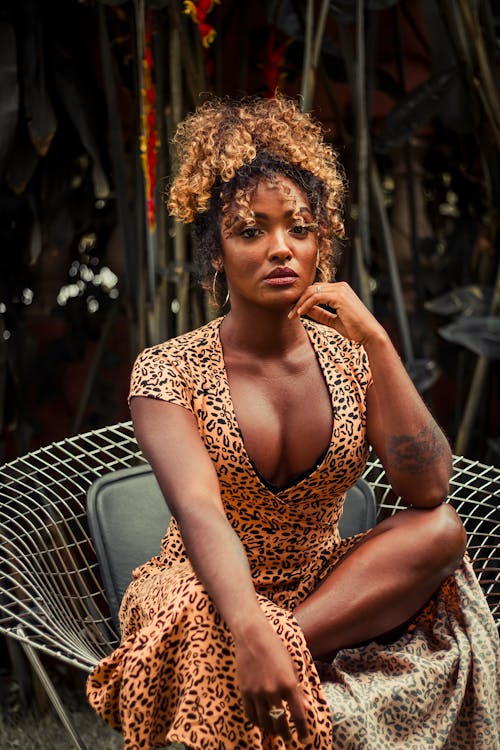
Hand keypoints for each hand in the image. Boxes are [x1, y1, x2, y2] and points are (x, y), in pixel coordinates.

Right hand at [234, 622, 309, 741]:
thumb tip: (307, 708)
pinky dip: (257, 722)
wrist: (252, 636)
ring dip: (272, 730)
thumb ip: (298, 690)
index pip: (298, 715)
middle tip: (290, 739)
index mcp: (289, 684)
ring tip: (276, 732)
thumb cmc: (276, 648)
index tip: (304, 737)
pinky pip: (250, 714)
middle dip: (286, 734)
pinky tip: (262, 723)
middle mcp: (273, 690)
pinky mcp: (245, 691)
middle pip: (281, 722)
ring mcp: (257, 692)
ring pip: (264, 721)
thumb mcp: (291, 667)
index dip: (302, 729)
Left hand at [289, 281, 384, 344]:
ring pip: (312, 291)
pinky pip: (316, 297)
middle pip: (312, 288)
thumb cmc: (355, 329)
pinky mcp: (339, 296)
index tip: (294, 311)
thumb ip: (320, 314)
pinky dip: (305, 305)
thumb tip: (305, 310)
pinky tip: (300, 314)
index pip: (316, 290)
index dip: (303, 299)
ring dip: (300, 303)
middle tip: (290, 313)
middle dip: (299, 300)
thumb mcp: (333, 321)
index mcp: (340, 290)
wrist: (369, 334)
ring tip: (292, 315)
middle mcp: (340, 286)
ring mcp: (340, 289)